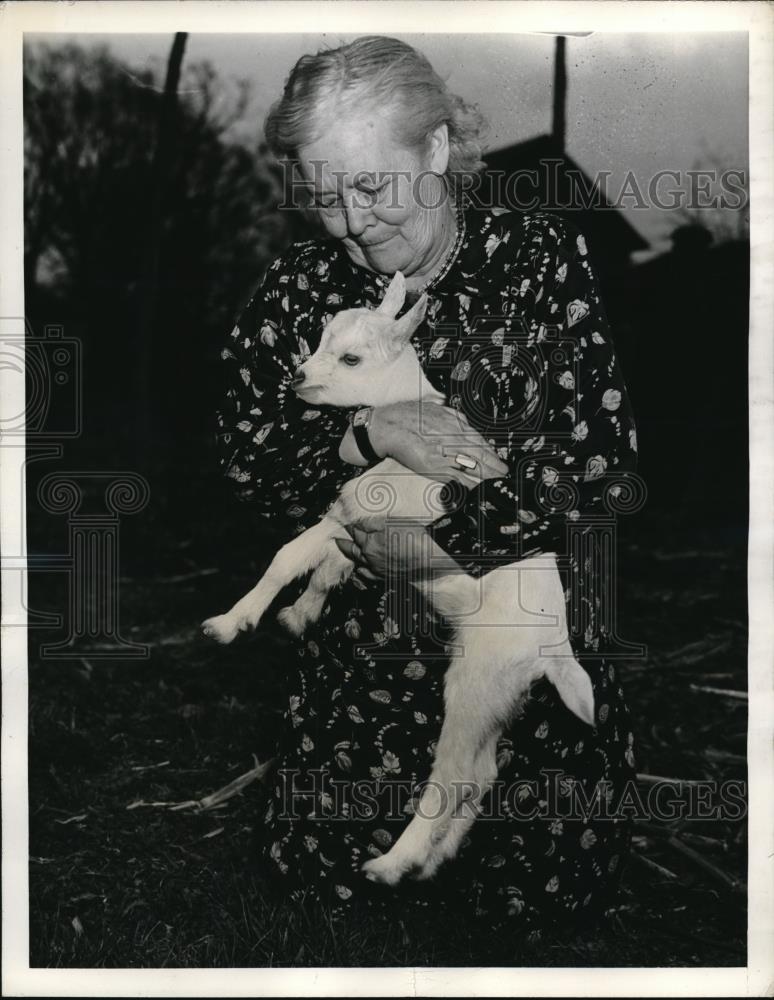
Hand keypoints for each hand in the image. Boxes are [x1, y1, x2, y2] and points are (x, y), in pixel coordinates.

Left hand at [334, 523, 464, 581]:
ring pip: (357, 563)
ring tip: (346, 550)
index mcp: (369, 542)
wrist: (428, 563)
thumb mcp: (394, 523)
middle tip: (336, 538)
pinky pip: (366, 575)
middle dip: (343, 542)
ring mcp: (376, 569)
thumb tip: (360, 523)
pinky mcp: (384, 577)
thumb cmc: (414, 539)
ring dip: (350, 556)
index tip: (346, 522)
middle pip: (351, 549)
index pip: (356, 532)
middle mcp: (369, 557)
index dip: (350, 526)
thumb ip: (375, 523)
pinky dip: (360, 570)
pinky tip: (360, 569)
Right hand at [367, 401, 508, 486]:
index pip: (478, 440)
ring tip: (495, 481)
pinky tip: (476, 488)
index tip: (499, 459)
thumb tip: (465, 423)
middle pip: (479, 453)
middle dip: (494, 464)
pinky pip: (455, 476)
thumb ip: (452, 417)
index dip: (491, 451)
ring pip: (471, 465)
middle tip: (504, 473)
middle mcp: (451, 437)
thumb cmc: (409, 417)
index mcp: (453, 424)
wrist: (387, 426)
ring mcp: (444, 452)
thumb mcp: (436, 410)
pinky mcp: (433, 465)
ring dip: (485, 474)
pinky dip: (468, 483)